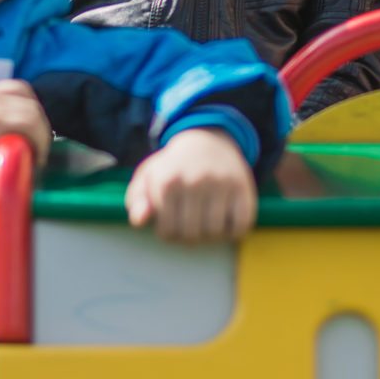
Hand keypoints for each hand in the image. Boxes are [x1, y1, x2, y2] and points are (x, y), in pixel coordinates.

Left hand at [125, 127, 256, 243]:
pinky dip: (233, 232)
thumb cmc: (174, 167)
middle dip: (189, 238)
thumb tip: (139, 220)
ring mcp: (221, 183)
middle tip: (189, 227)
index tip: (171, 224)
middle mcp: (195, 181)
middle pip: (192, 236)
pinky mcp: (242, 187)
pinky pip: (240, 226)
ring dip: (210, 236)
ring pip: (215, 233)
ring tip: (206, 225)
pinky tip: (225, 223)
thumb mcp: (148, 177)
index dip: (169, 235)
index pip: (168, 232)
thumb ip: (136, 200)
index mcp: (167, 181)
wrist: (208, 140)